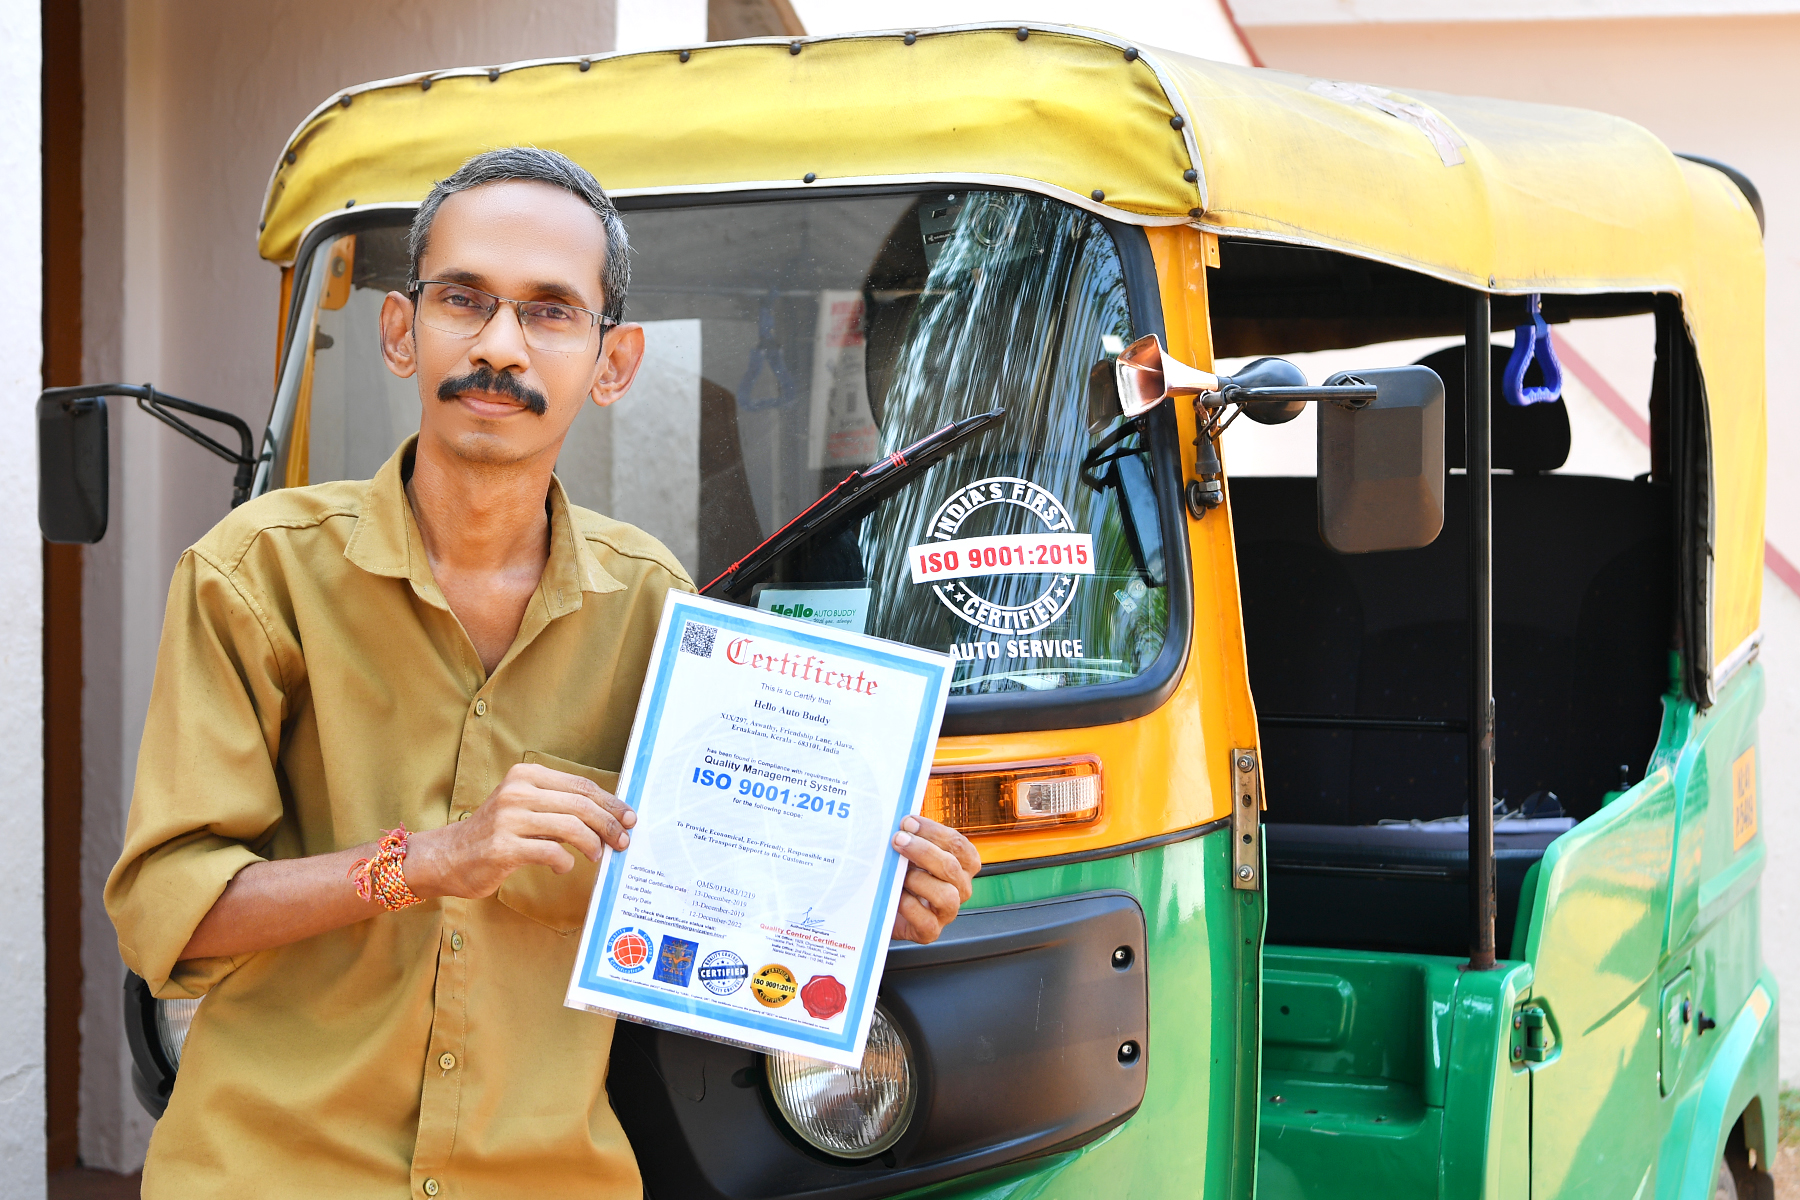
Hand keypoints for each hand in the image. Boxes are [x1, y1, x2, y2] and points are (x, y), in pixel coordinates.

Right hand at [405, 763, 635, 899]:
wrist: (449, 856)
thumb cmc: (495, 833)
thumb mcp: (525, 807)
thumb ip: (559, 806)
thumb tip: (608, 816)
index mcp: (526, 775)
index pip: (581, 785)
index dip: (610, 802)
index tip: (628, 817)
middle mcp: (517, 791)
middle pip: (581, 804)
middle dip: (609, 823)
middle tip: (623, 841)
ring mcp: (508, 818)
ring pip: (571, 826)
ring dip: (593, 844)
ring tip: (597, 856)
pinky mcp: (503, 847)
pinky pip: (550, 852)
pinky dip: (565, 862)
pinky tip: (562, 866)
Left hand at [890, 815, 980, 944]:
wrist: (886, 910)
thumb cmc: (902, 877)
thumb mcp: (910, 854)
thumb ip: (912, 838)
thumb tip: (902, 822)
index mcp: (962, 865)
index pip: (959, 845)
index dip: (933, 832)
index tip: (908, 823)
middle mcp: (960, 888)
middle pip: (951, 867)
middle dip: (922, 851)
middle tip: (898, 840)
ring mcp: (947, 912)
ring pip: (946, 895)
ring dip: (919, 880)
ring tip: (899, 874)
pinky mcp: (931, 931)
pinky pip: (926, 921)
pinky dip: (909, 906)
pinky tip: (896, 896)